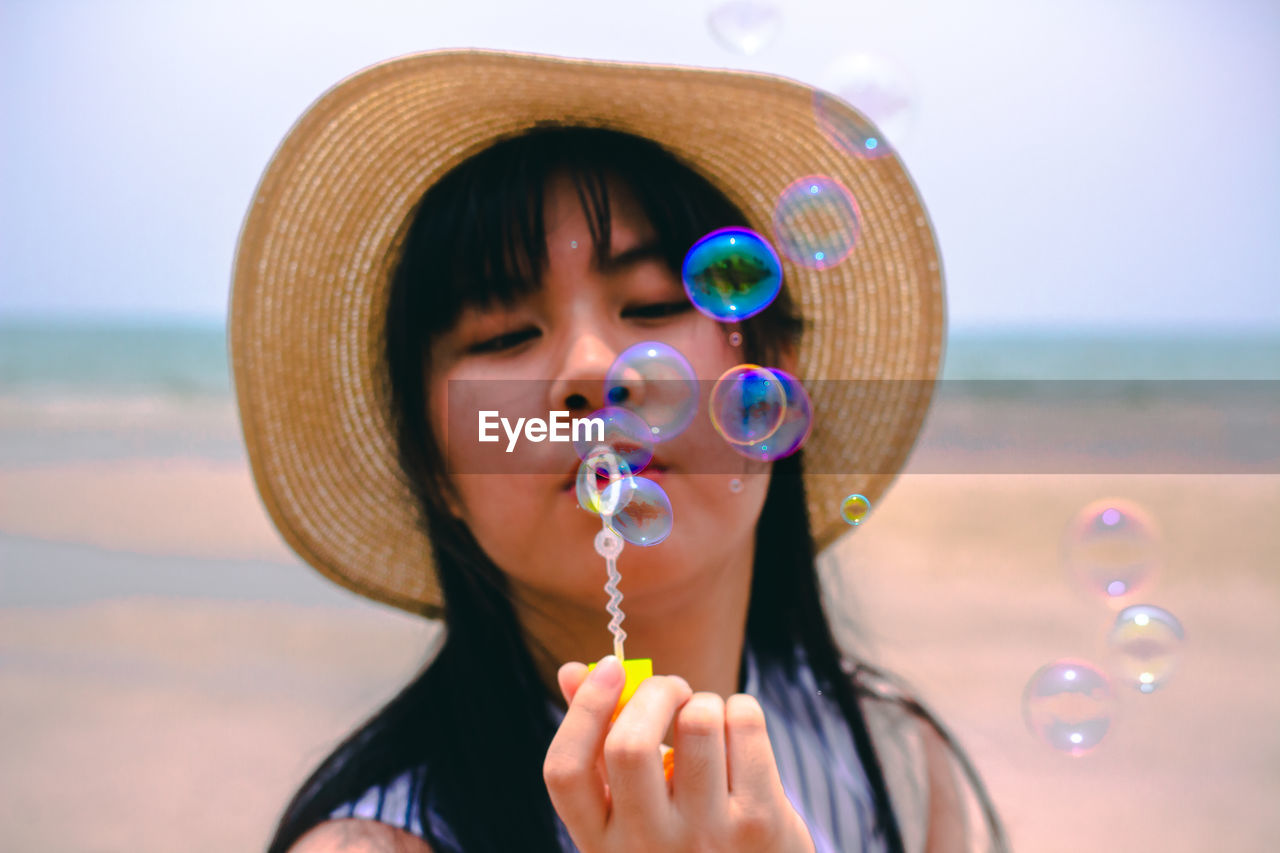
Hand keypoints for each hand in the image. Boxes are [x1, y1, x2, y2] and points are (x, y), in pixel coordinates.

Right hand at [544, 656, 815, 852]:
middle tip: (672, 689)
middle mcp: (647, 846)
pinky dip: (740, 709)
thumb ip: (600, 746)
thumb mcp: (633, 809)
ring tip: (708, 722)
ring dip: (703, 701)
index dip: (583, 708)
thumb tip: (573, 672)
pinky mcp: (760, 822)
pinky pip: (744, 724)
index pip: (565, 770)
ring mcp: (706, 837)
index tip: (609, 668)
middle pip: (629, 745)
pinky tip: (738, 735)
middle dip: (654, 691)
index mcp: (601, 843)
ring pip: (698, 722)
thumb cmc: (685, 838)